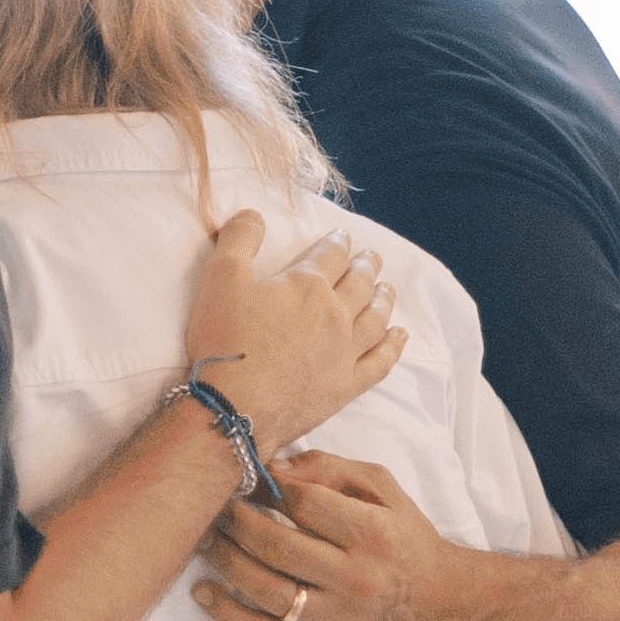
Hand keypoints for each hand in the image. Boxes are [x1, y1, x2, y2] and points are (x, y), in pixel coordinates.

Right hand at [183, 210, 403, 454]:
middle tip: (371, 257)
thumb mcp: (219, 277)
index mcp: (307, 286)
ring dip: (383, 300)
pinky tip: (400, 337)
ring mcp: (344, 351)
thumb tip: (254, 214)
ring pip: (375, 318)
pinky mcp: (345, 385)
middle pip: (359, 283)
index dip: (337, 243)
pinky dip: (393, 347)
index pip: (329, 255)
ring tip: (387, 289)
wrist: (235, 407)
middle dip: (366, 266)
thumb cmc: (224, 340)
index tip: (343, 237)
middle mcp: (334, 314)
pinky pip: (380, 362)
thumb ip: (239, 239)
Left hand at [194, 449, 449, 620]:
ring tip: (202, 540)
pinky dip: (229, 615)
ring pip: (266, 589)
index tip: (245, 478)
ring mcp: (338, 615)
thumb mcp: (384, 491)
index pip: (305, 503)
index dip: (266, 487)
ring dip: (224, 561)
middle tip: (211, 506)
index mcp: (373, 533)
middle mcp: (356, 576)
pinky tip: (203, 593)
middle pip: (276, 545)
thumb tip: (273, 467)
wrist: (445, 607)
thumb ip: (331, 470)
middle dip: (234, 521)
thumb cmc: (407, 540)